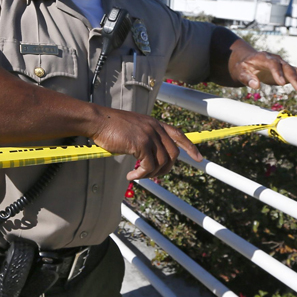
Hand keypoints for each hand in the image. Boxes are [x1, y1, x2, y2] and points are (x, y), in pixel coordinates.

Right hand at [87, 107, 202, 180]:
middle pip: (173, 153)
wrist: (98, 120)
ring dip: (150, 174)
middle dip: (166, 169)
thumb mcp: (134, 128)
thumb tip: (150, 158)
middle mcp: (155, 128)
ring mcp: (149, 135)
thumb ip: (145, 138)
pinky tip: (131, 175)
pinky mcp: (141, 144)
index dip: (190, 147)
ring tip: (137, 176)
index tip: (199, 158)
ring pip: (161, 162)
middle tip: (152, 175)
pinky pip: (148, 166)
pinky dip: (141, 175)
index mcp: (155, 123)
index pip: (178, 134)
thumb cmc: (111, 126)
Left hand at [232, 51, 296, 91]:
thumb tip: (256, 86)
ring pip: (293, 69)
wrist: (246, 61)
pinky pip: (296, 71)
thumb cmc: (242, 67)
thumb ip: (247, 78)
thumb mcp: (240, 72)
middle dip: (293, 77)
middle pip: (286, 67)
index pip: (272, 64)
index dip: (277, 73)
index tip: (281, 83)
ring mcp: (281, 64)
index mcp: (263, 57)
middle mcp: (275, 59)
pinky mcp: (284, 70)